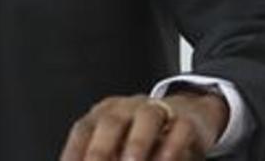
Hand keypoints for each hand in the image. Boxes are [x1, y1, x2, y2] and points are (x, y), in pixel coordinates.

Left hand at [59, 91, 227, 160]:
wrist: (190, 112)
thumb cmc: (146, 134)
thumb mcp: (120, 144)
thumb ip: (106, 154)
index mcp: (105, 114)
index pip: (83, 130)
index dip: (73, 151)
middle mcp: (128, 108)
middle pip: (111, 122)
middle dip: (100, 150)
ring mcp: (158, 110)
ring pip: (146, 118)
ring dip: (137, 144)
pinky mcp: (187, 120)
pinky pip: (179, 128)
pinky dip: (172, 146)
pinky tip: (164, 160)